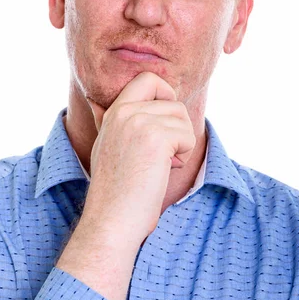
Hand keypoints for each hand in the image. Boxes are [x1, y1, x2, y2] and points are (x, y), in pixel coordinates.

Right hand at [85, 71, 195, 241]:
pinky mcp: (155, 138)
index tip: (164, 123)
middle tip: (165, 150)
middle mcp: (124, 112)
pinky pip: (188, 135)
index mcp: (113, 112)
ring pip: (182, 117)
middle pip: (172, 98)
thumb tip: (129, 103)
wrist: (111, 220)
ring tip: (162, 164)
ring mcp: (138, 122)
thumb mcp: (110, 147)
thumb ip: (122, 123)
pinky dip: (184, 155)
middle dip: (177, 124)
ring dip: (181, 142)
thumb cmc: (117, 191)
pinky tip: (165, 170)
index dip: (165, 94)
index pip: (148, 79)